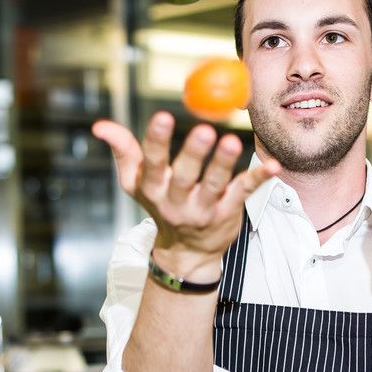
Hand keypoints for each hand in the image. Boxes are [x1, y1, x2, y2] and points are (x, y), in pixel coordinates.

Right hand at [92, 112, 279, 278]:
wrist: (185, 254)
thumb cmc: (161, 205)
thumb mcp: (136, 182)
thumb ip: (123, 151)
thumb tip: (100, 125)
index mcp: (153, 188)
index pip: (152, 162)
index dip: (157, 140)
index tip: (162, 117)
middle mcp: (177, 201)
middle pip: (185, 175)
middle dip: (194, 153)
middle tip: (204, 130)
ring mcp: (203, 211)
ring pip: (214, 185)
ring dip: (224, 164)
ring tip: (232, 142)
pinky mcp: (227, 214)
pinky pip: (243, 194)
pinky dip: (258, 179)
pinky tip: (272, 166)